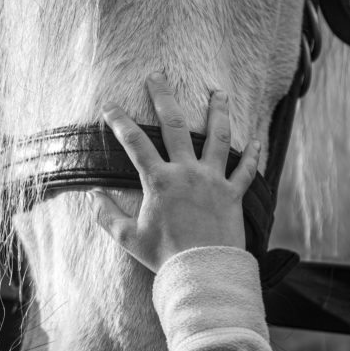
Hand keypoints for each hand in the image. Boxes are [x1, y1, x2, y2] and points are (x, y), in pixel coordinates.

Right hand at [89, 72, 258, 272]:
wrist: (204, 273)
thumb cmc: (165, 257)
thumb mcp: (128, 238)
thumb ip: (107, 215)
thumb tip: (92, 196)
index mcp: (160, 181)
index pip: (134, 143)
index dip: (119, 122)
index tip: (109, 106)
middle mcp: (188, 173)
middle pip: (175, 126)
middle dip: (164, 98)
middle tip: (157, 77)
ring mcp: (214, 181)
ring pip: (218, 137)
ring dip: (218, 112)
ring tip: (219, 92)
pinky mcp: (234, 194)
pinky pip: (247, 170)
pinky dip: (254, 154)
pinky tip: (257, 139)